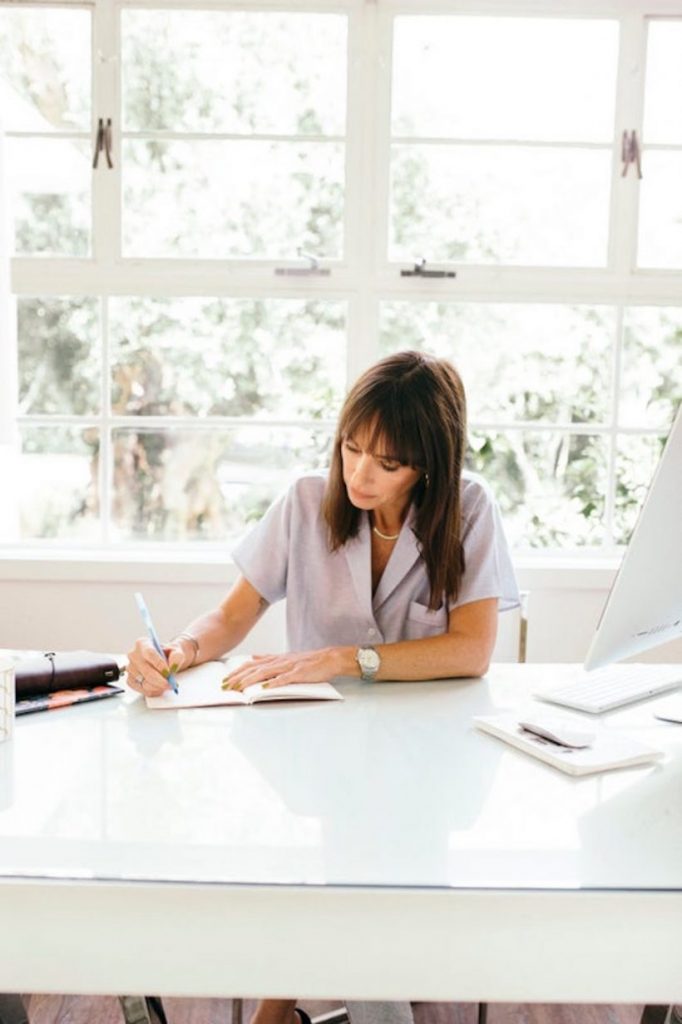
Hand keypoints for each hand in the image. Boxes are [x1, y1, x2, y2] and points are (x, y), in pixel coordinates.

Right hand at [125, 637, 187, 696]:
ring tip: (167, 685)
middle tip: (171, 683)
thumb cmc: (169, 654)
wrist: (166, 660)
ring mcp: (130, 668)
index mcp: (143, 643)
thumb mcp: (177, 651)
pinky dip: (153, 691)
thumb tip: (172, 666)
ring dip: (158, 687)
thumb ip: (176, 656)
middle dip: (161, 680)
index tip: (168, 672)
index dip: (159, 664)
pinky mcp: (130, 680)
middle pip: (146, 671)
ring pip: (144, 682)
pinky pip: (141, 689)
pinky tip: (159, 688)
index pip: (149, 653)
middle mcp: (133, 655)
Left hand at [222, 648, 342, 690]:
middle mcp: (279, 661)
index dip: (237, 672)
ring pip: (265, 673)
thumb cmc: (309, 661)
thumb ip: (269, 658)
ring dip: (250, 681)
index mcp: (275, 659)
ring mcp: (288, 667)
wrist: (329, 658)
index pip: (251, 665)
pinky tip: (264, 689)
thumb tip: (253, 658)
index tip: (224, 680)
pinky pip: (284, 679)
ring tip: (239, 689)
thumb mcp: (285, 657)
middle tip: (225, 687)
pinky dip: (273, 683)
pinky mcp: (299, 673)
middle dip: (238, 678)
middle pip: (254, 669)